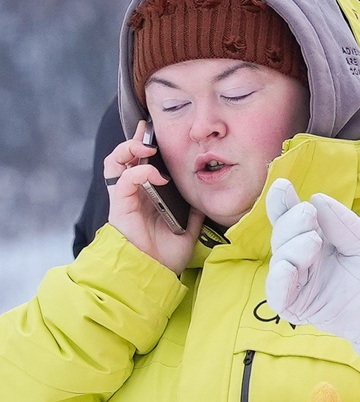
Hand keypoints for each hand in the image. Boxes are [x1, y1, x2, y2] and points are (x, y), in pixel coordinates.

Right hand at [103, 132, 201, 272]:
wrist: (157, 271)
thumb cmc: (168, 252)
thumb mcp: (189, 224)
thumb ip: (192, 206)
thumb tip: (204, 193)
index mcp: (146, 193)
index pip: (139, 162)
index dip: (143, 145)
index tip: (154, 130)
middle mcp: (133, 193)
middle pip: (123, 157)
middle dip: (134, 141)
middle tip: (148, 133)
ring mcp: (125, 198)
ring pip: (115, 163)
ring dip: (129, 150)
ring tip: (147, 148)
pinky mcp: (120, 206)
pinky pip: (124, 181)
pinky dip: (140, 172)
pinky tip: (157, 175)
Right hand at [265, 180, 359, 372]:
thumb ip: (342, 223)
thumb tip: (316, 198)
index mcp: (313, 240)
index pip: (292, 219)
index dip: (283, 204)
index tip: (283, 186)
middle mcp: (300, 259)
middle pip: (283, 236)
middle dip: (291, 222)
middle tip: (308, 214)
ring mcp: (296, 282)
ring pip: (280, 260)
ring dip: (291, 247)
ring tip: (312, 240)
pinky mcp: (296, 305)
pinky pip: (278, 293)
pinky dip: (279, 280)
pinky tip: (287, 267)